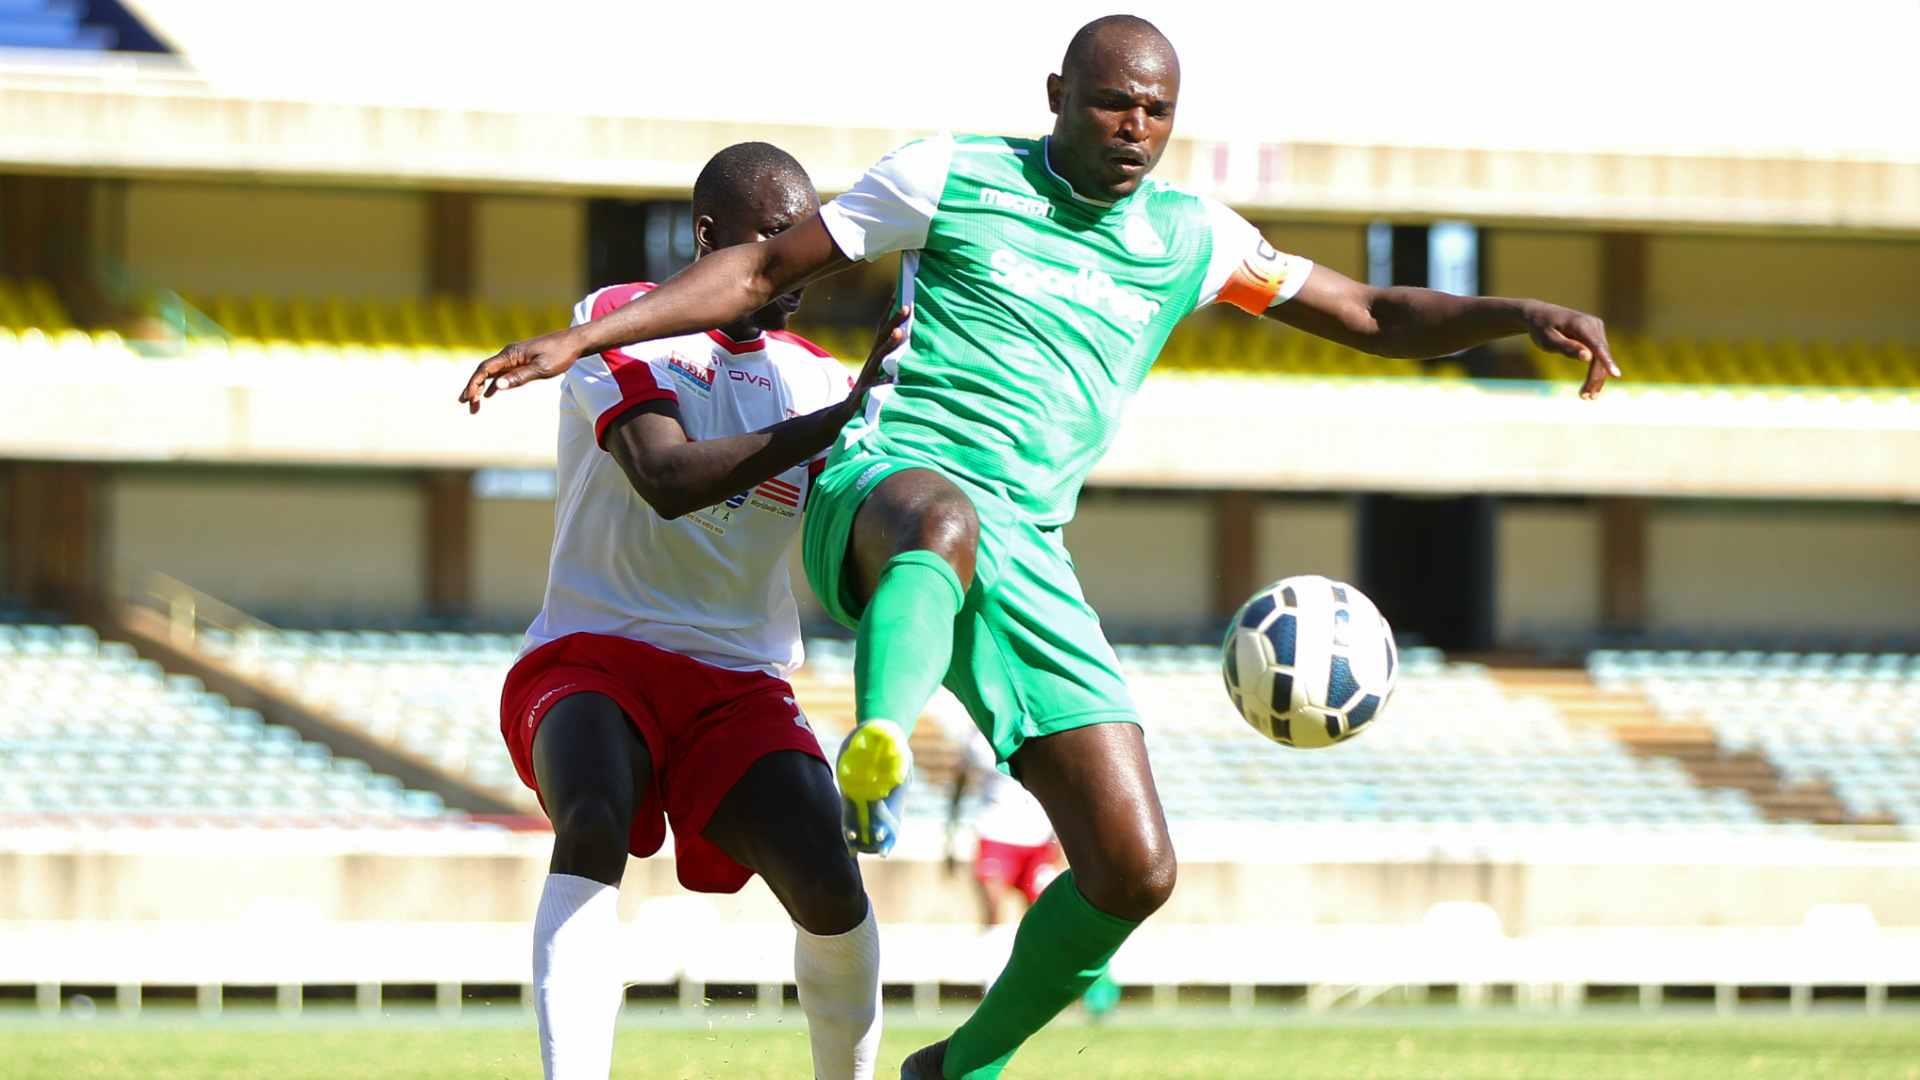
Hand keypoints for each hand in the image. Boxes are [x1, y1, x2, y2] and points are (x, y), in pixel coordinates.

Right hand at [459, 327, 585, 413]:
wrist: (573, 342)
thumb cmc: (559, 355)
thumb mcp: (541, 369)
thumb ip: (519, 377)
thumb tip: (497, 387)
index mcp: (511, 354)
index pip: (485, 369)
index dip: (473, 383)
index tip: (468, 397)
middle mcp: (508, 354)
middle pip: (484, 371)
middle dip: (473, 388)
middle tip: (466, 405)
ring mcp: (514, 357)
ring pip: (492, 373)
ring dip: (481, 388)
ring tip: (474, 404)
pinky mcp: (521, 361)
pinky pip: (502, 373)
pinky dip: (494, 384)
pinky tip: (490, 394)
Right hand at [833, 305, 908, 419]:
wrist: (847, 411)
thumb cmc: (869, 387)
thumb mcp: (879, 367)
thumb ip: (889, 353)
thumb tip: (905, 336)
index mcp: (875, 354)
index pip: (882, 328)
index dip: (889, 311)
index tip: (898, 293)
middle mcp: (871, 360)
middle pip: (883, 336)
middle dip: (894, 321)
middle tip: (907, 307)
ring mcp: (868, 374)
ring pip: (879, 357)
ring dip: (889, 344)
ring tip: (899, 333)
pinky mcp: (866, 390)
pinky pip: (875, 385)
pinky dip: (882, 381)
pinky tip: (890, 379)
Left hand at [1522, 301, 1620, 399]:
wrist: (1539, 315)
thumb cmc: (1540, 328)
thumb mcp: (1548, 340)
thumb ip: (1567, 348)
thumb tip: (1588, 358)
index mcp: (1581, 324)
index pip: (1597, 346)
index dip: (1607, 362)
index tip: (1617, 375)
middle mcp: (1593, 324)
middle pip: (1600, 355)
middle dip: (1595, 378)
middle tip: (1585, 398)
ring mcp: (1596, 328)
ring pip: (1601, 356)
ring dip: (1596, 377)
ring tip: (1586, 396)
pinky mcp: (1596, 333)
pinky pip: (1599, 353)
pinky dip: (1595, 369)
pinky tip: (1590, 385)